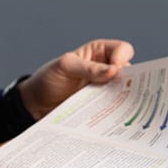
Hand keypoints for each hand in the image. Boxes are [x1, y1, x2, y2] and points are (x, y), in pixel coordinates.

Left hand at [17, 39, 134, 119]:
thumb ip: (89, 68)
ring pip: (125, 91)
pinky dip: (116, 111)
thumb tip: (114, 71)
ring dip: (124, 99)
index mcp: (99, 52)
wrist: (37, 104)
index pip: (123, 50)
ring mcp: (105, 88)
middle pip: (130, 71)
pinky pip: (115, 107)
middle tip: (126, 92)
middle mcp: (106, 68)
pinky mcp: (102, 105)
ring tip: (119, 107)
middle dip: (130, 81)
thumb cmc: (49, 78)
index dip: (122, 59)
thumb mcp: (66, 67)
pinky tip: (115, 117)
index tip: (115, 72)